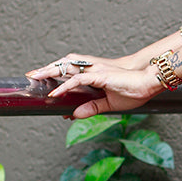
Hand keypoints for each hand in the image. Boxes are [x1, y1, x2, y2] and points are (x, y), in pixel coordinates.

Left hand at [26, 55, 162, 118]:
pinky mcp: (101, 76)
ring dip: (50, 72)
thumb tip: (74, 114)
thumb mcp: (109, 103)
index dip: (56, 74)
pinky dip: (65, 87)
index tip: (42, 81)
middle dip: (47, 70)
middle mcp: (92, 69)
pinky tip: (55, 94)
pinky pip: (78, 80)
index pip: (70, 72)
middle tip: (31, 76)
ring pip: (67, 68)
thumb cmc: (134, 90)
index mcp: (94, 74)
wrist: (150, 83)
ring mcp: (96, 71)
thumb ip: (92, 108)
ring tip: (36, 77)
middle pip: (64, 66)